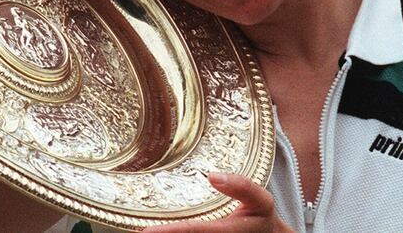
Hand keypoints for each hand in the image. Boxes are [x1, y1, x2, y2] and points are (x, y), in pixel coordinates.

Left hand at [143, 173, 293, 232]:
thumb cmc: (261, 217)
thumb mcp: (261, 200)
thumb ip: (242, 186)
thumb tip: (212, 175)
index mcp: (227, 232)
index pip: (193, 231)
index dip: (169, 232)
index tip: (147, 231)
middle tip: (141, 231)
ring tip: (146, 232)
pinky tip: (162, 231)